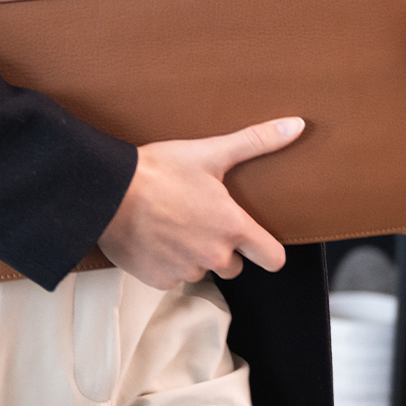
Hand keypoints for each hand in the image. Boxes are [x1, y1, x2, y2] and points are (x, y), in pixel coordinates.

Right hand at [98, 117, 305, 290]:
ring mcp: (185, 270)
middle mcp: (214, 255)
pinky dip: (166, 262)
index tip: (256, 240)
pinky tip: (154, 238)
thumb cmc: (159, 170)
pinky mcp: (158, 280)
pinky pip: (172, 277)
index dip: (267, 250)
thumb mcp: (210, 153)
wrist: (109, 193)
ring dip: (192, 254)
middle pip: (234, 266)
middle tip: (200, 220)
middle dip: (222, 248)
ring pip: (200, 270)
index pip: (272, 258)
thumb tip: (296, 125)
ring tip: (172, 224)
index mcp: (232, 227)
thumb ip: (256, 141)